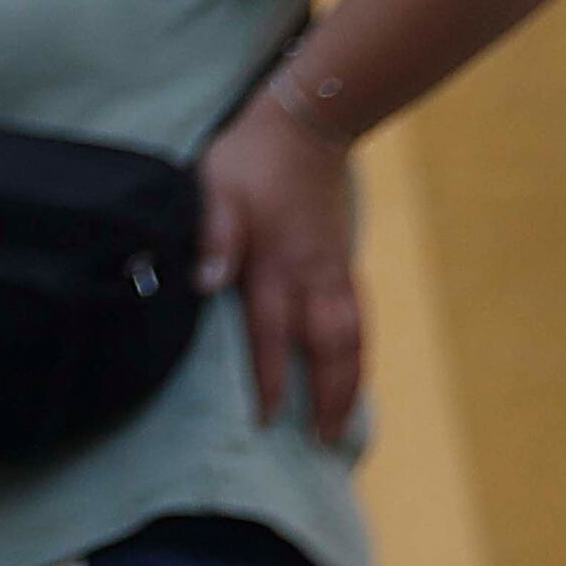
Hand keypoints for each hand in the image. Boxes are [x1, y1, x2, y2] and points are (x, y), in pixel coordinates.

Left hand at [200, 84, 362, 436]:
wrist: (306, 124)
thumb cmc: (249, 160)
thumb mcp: (216, 191)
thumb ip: (213, 239)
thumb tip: (206, 285)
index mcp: (276, 264)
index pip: (273, 333)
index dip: (271, 378)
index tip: (267, 418)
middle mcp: (312, 274)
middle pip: (328, 347)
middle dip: (326, 396)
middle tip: (322, 441)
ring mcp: (334, 269)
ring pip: (352, 337)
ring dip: (350, 382)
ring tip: (343, 422)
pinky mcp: (343, 262)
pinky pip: (358, 318)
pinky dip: (359, 353)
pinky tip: (354, 375)